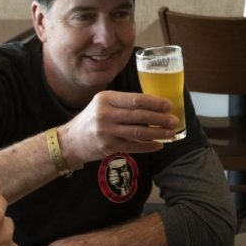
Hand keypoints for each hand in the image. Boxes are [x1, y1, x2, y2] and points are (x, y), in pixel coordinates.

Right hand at [58, 90, 177, 166]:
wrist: (71, 141)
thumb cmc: (92, 119)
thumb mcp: (103, 104)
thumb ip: (124, 103)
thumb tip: (154, 104)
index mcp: (106, 98)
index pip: (135, 100)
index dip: (155, 103)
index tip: (168, 105)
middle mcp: (105, 114)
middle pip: (139, 116)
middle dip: (160, 118)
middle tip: (174, 120)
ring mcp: (106, 131)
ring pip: (138, 132)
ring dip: (158, 133)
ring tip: (171, 133)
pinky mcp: (108, 147)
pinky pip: (133, 146)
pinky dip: (148, 146)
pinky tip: (159, 145)